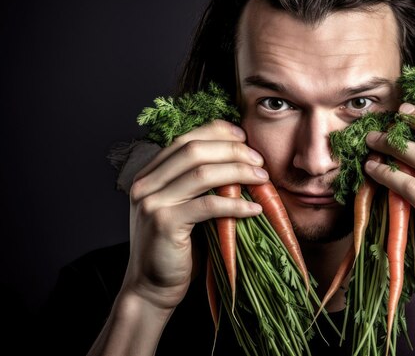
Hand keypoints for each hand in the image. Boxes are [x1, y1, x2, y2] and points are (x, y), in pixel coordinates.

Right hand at [124, 119, 268, 309]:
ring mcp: (152, 203)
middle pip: (194, 150)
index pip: (185, 140)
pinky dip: (236, 205)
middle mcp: (146, 184)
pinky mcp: (164, 224)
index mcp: (149, 174)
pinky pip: (208, 206)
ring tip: (262, 178)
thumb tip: (242, 160)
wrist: (151, 288)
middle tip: (259, 160)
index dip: (216, 132)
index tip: (244, 136)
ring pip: (201, 174)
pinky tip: (255, 209)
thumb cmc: (176, 248)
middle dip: (232, 150)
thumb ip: (199, 184)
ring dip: (238, 172)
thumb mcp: (184, 208)